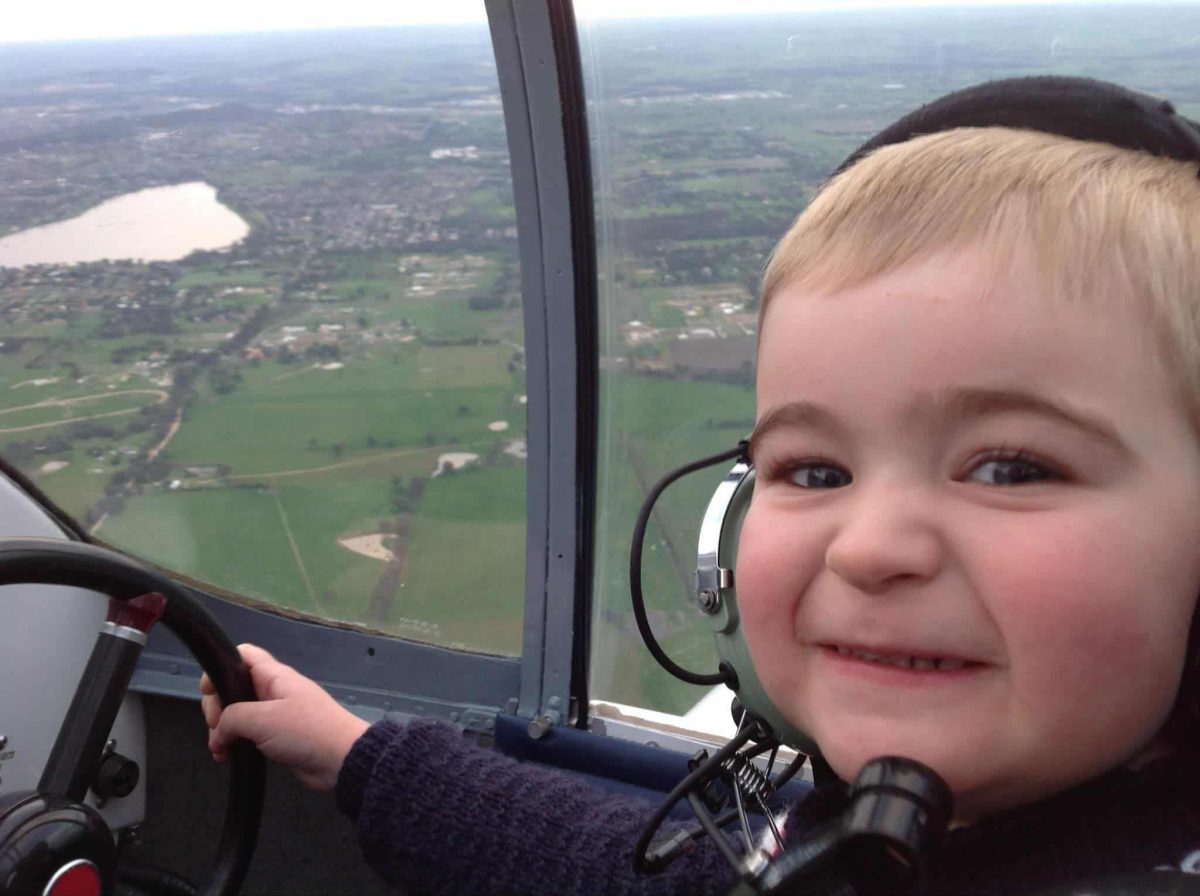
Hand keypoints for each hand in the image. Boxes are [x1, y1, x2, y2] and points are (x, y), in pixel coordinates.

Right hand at [200, 643, 369, 791]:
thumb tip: (219, 731)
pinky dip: (232, 742)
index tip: (209, 691)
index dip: (220, 667)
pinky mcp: (276, 737)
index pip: (242, 655)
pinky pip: (246, 733)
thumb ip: (232, 718)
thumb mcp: (263, 719)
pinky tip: (224, 756)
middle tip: (215, 726)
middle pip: (232, 686)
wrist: (340, 760)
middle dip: (216, 706)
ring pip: (237, 713)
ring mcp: (274, 714)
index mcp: (273, 676)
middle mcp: (272, 690)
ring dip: (221, 729)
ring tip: (219, 748)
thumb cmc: (305, 731)